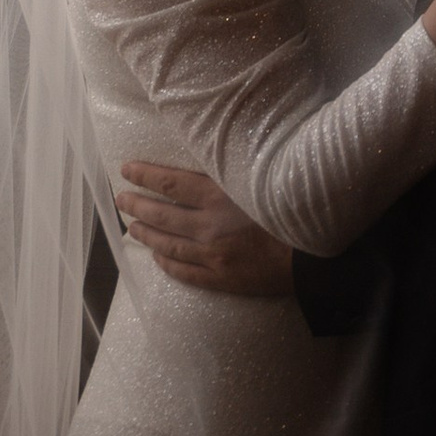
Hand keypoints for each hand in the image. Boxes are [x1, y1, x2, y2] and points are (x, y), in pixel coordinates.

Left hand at [117, 161, 293, 296]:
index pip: (170, 183)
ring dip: (146, 234)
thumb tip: (206, 156)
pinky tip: (157, 259)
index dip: (144, 175)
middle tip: (121, 199)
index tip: (126, 170)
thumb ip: (231, 171)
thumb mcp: (259, 179)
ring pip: (168, 245)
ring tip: (132, 227)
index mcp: (218, 196)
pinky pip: (186, 273)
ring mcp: (213, 256)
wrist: (314, 255)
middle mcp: (209, 226)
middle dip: (137, 205)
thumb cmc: (291, 207)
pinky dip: (168, 265)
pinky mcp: (221, 279)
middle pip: (162, 214)